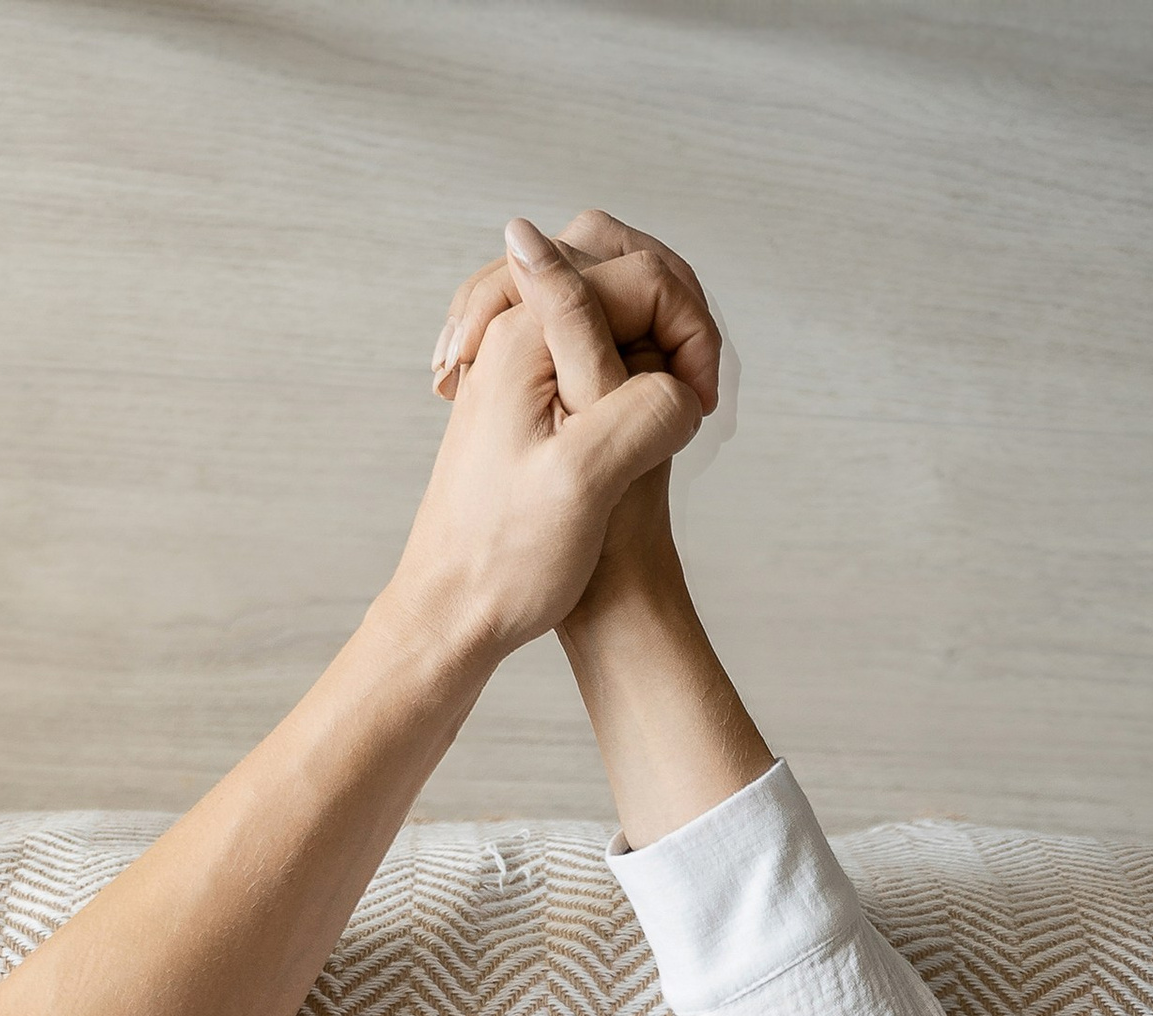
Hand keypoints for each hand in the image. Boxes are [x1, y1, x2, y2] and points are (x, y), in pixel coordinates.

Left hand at [384, 219, 704, 666]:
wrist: (449, 616)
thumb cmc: (506, 560)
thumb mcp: (586, 479)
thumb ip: (644, 405)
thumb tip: (683, 382)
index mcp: (527, 335)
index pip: (640, 277)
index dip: (691, 332)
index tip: (703, 405)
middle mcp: (510, 332)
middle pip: (612, 263)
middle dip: (670, 308)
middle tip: (693, 383)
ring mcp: (510, 362)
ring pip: (595, 299)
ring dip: (645, 331)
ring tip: (670, 396)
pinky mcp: (517, 398)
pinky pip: (576, 341)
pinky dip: (617, 356)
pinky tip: (634, 406)